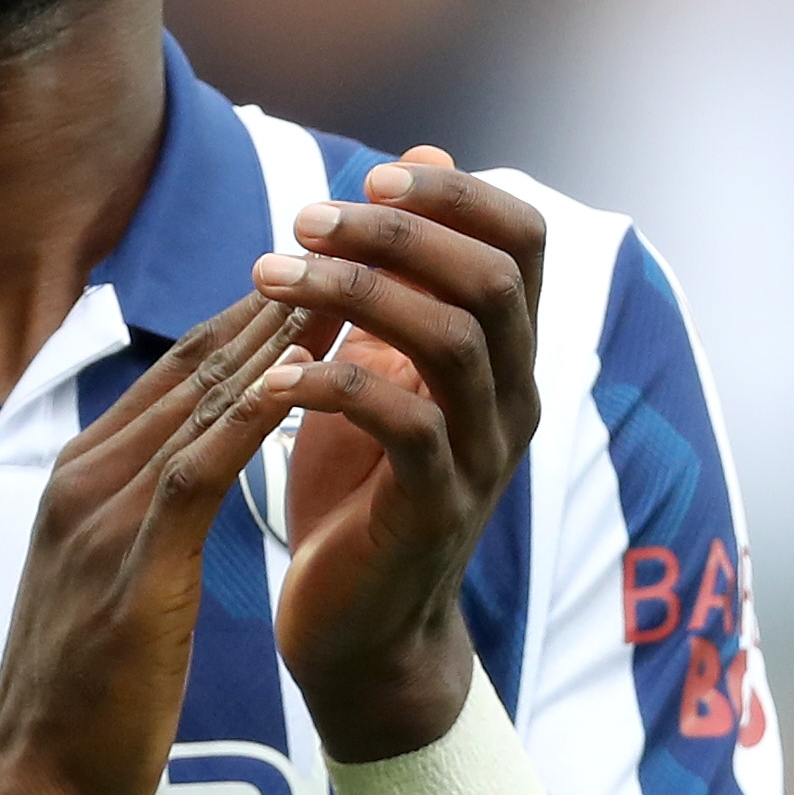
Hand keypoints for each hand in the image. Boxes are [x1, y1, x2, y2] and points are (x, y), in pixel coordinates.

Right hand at [0, 290, 311, 794]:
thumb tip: (181, 493)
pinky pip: (197, 471)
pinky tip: (302, 378)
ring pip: (198, 401)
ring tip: (347, 287)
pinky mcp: (128, 565)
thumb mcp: (108, 589)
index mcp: (80, 481)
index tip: (324, 275)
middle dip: (275, 305)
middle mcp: (83, 479)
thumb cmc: (80, 707)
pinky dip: (248, 417)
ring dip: (275, 339)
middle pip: (193, 367)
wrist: (29, 792)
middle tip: (352, 248)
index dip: (252, 319)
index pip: (178, 376)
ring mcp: (99, 518)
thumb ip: (137, 527)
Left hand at [254, 149, 546, 758]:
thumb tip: (417, 158)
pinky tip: (272, 376)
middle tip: (304, 222)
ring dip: (357, 294)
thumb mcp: (380, 368)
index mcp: (504, 356)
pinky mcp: (434, 513)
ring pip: (453, 341)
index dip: (457, 194)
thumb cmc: (357, 493)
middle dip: (398, 234)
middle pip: (493, 278)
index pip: (522, 241)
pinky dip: (336, 384)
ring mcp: (481, 458)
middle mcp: (512, 400)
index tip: (370, 182)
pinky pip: (407, 426)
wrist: (358, 635)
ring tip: (271, 276)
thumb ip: (400, 279)